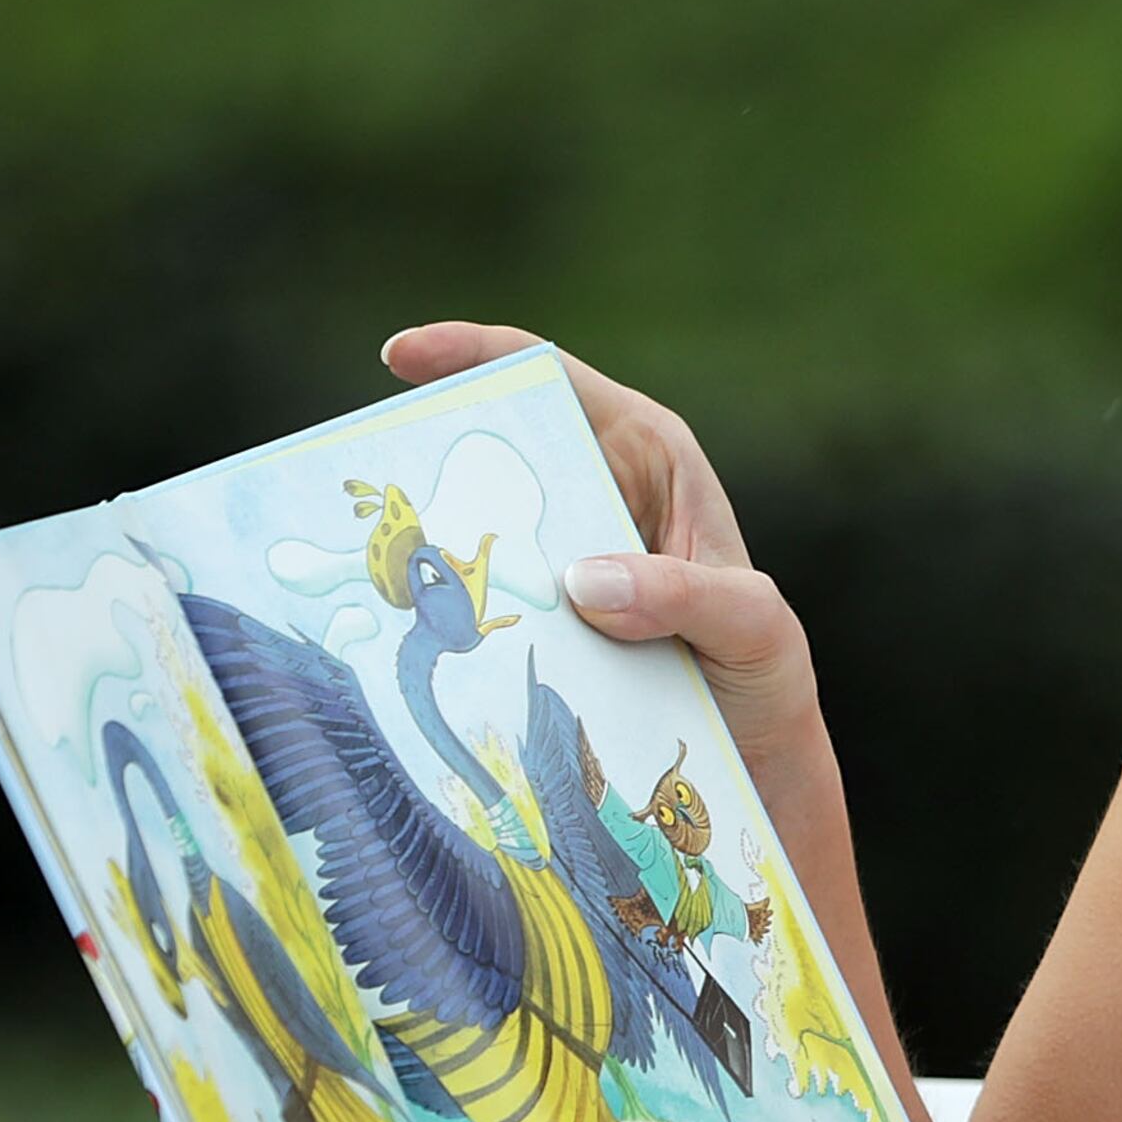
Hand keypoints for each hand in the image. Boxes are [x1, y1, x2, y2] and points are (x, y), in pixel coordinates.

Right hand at [382, 324, 837, 835]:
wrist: (754, 766)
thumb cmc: (764, 677)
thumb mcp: (752, 628)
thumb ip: (685, 596)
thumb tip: (583, 578)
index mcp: (652, 456)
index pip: (557, 380)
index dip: (478, 355)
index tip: (402, 357)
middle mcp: (600, 495)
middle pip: (499, 449)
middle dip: (426, 448)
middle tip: (357, 470)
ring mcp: (561, 558)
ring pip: (477, 525)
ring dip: (421, 535)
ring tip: (361, 549)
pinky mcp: (540, 619)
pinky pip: (478, 595)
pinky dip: (439, 603)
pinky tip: (396, 622)